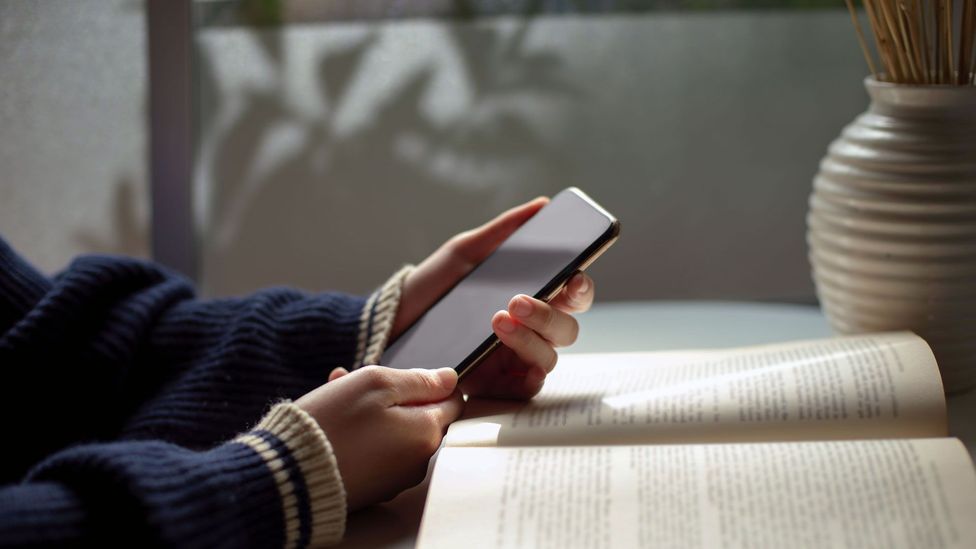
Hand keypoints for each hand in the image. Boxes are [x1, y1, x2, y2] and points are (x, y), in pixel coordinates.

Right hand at [295, 366, 462, 510]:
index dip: (429, 382)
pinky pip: (376, 451)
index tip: (402, 375)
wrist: (290, 474)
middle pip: (419, 415)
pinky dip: (362, 433)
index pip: (452, 400)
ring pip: (394, 431)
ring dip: (372, 410)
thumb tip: (449, 378)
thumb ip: (419, 380)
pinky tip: (334, 419)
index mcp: (426, 433)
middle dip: (393, 395)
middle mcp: (418, 462)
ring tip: (337, 392)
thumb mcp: (377, 384)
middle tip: (356, 379)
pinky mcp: (372, 489)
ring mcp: (395, 479)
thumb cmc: (333, 425)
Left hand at [392, 197, 595, 399]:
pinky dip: (527, 378)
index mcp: (530, 297)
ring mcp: (513, 360)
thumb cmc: (431, 287)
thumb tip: (541, 205)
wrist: (389, 324)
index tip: (573, 277)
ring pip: (548, 357)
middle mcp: (529, 330)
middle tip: (516, 300)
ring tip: (497, 321)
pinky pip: (526, 390)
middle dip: (548, 314)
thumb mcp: (463, 254)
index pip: (571, 295)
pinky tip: (518, 365)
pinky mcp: (494, 385)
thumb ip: (502, 232)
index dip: (581, 287)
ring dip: (530, 340)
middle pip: (565, 328)